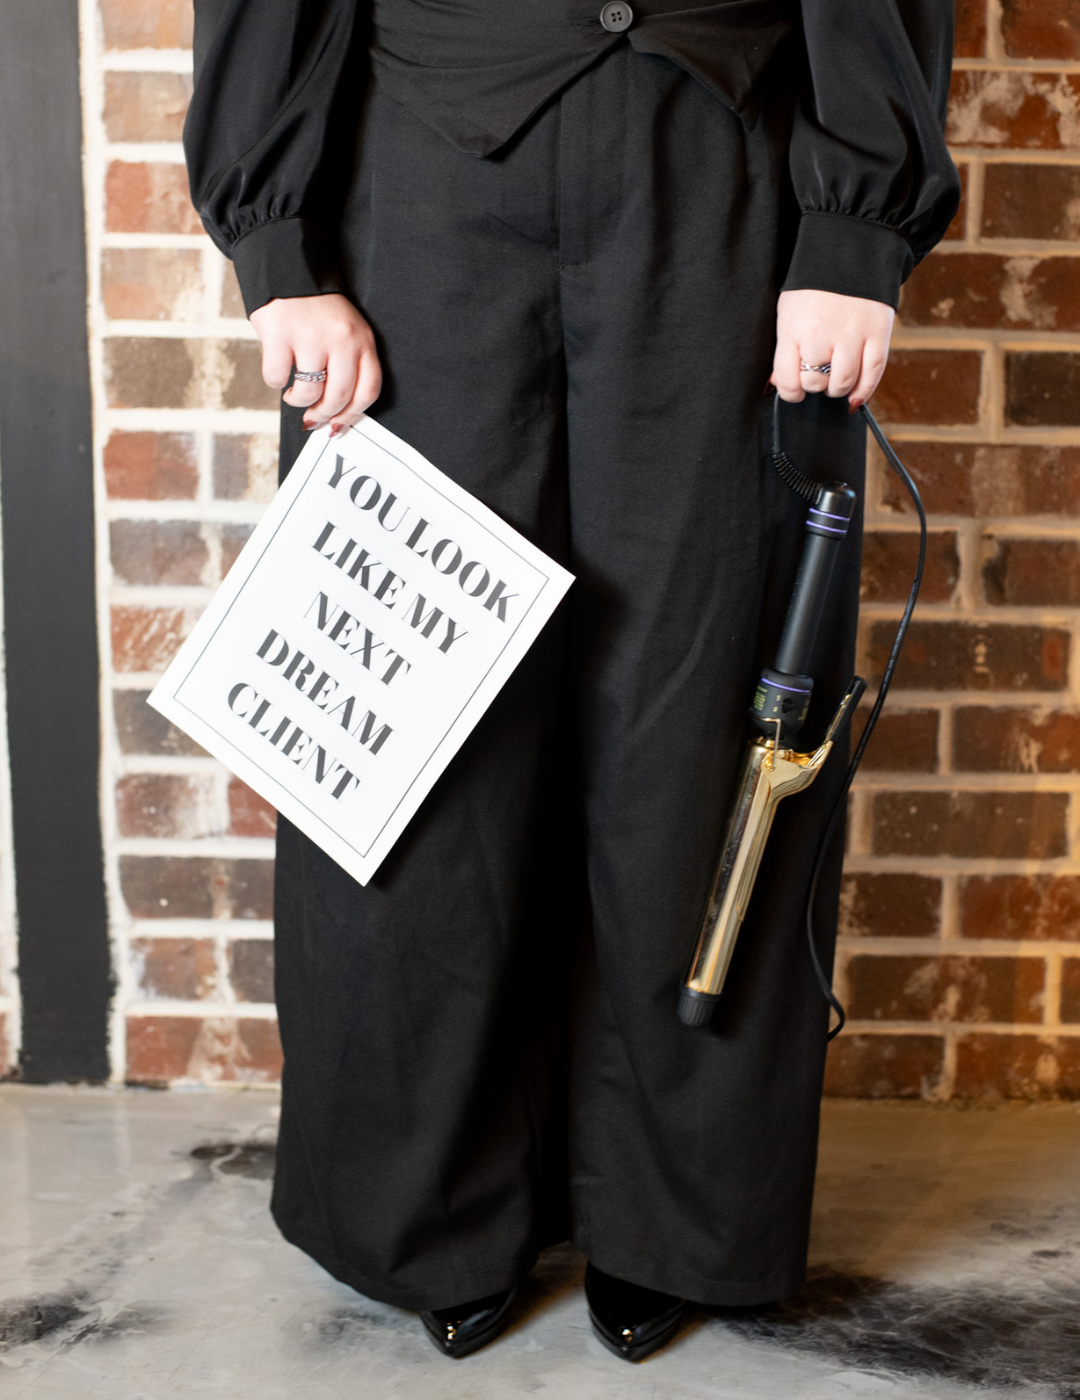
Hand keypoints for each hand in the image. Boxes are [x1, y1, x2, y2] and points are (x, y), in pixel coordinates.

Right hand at [249, 293, 381, 434]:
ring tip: (294, 394)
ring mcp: (310, 336)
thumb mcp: (347, 330)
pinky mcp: (279, 333)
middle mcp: (341, 339)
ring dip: (298, 401)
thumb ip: (349, 364)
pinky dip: (275, 381)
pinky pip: (276, 377)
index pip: (368, 391)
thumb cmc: (318, 309)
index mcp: (362, 340)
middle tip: (312, 417)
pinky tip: (278, 370)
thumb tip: (336, 415)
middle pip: (338, 397)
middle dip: (323, 415)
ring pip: (308, 392)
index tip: (338, 424)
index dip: (352, 415)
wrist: (290, 267)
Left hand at [771, 289, 894, 411]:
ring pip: (842, 382)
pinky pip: (872, 373)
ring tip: (835, 379)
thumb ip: (784, 349)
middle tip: (819, 375)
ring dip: (837, 389)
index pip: (788, 380)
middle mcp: (820, 335)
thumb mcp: (788, 312)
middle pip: (815, 383)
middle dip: (815, 386)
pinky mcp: (877, 333)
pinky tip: (855, 397)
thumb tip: (778, 384)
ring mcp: (851, 334)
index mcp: (793, 330)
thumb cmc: (813, 287)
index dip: (791, 393)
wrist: (849, 250)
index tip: (796, 390)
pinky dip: (863, 391)